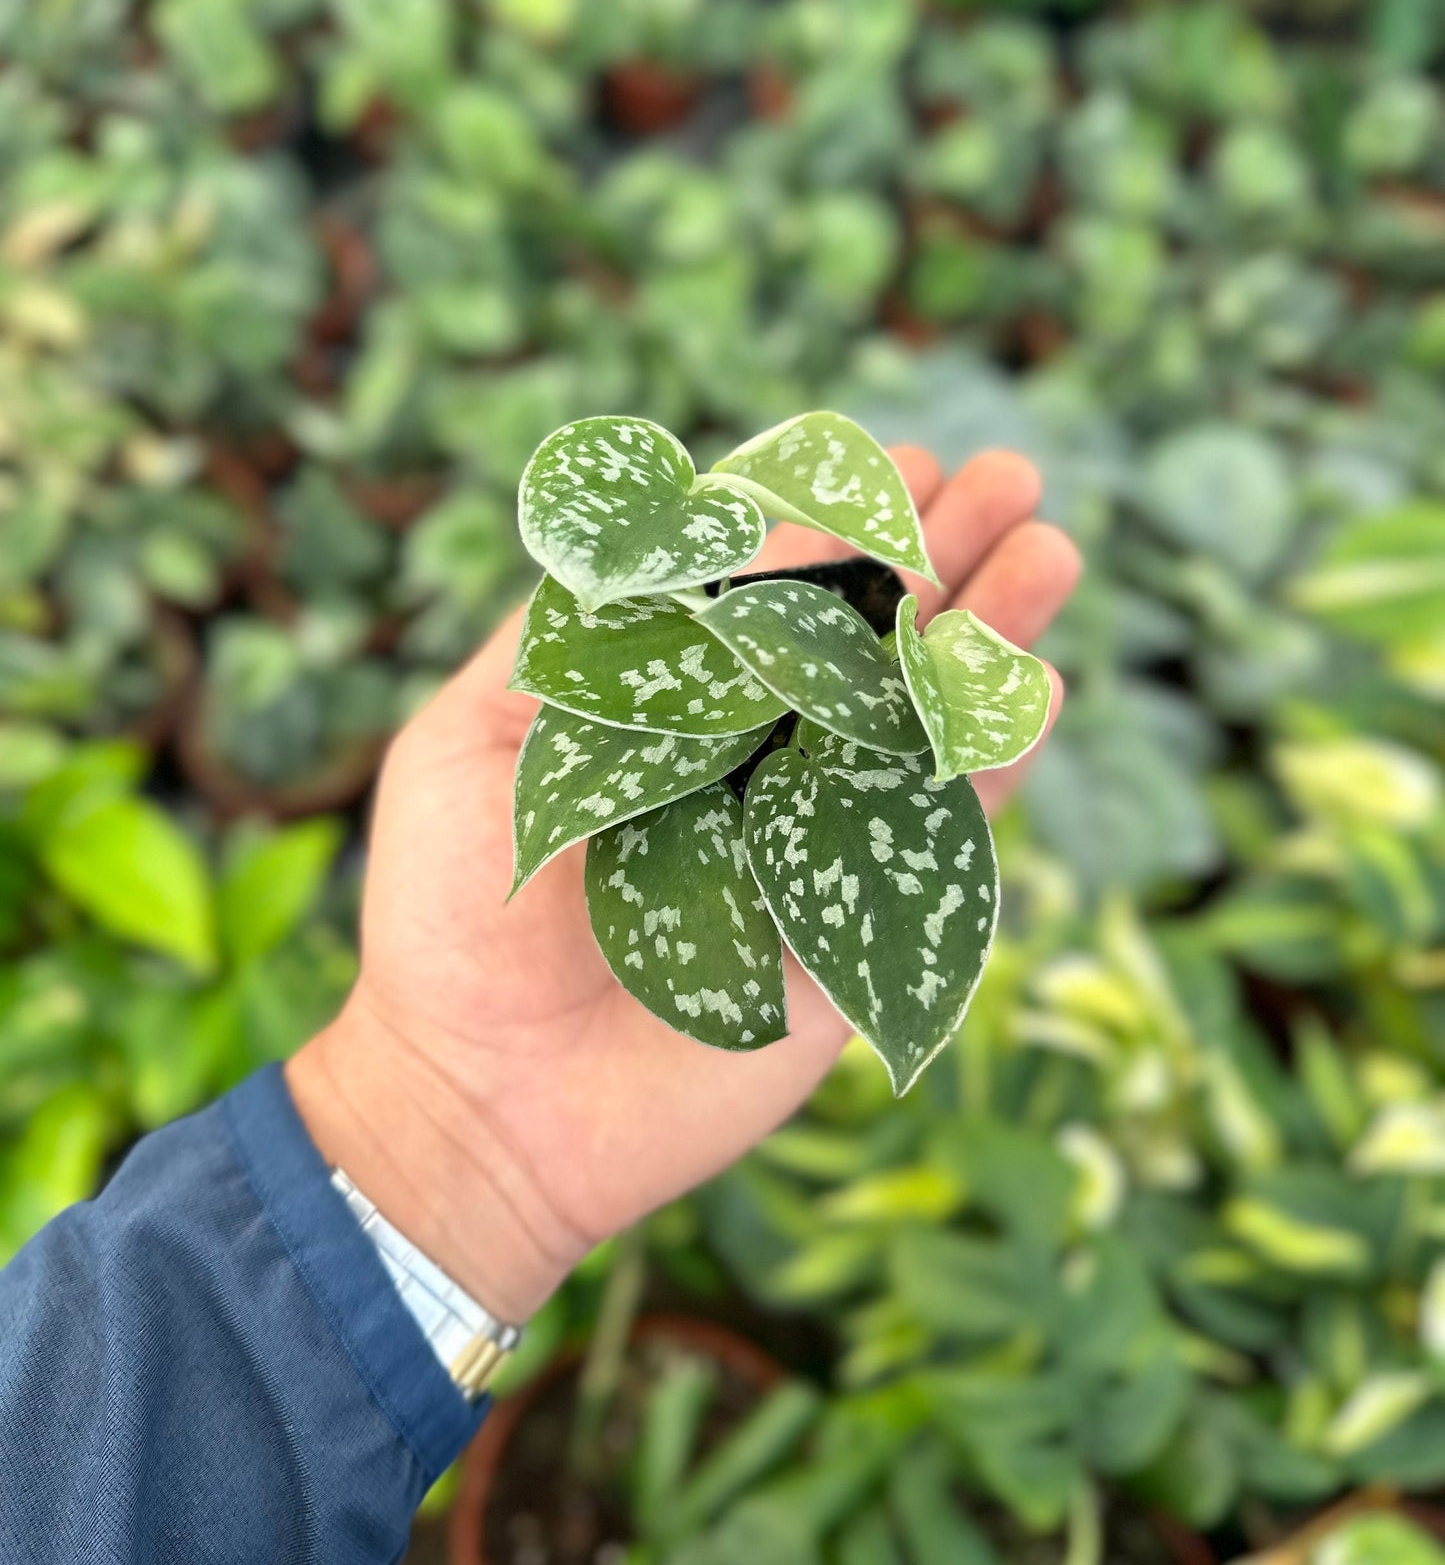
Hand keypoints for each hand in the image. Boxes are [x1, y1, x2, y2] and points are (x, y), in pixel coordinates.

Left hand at [288, 450, 1080, 1320]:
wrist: (477, 1100)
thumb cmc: (452, 914)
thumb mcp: (474, 744)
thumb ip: (573, 640)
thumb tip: (688, 538)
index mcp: (664, 705)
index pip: (768, 590)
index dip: (834, 524)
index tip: (893, 464)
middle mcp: (749, 758)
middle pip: (862, 637)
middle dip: (937, 553)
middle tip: (1010, 477)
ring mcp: (808, 841)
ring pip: (918, 720)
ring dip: (988, 633)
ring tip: (1050, 546)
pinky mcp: (852, 932)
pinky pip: (935, 839)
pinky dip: (989, 762)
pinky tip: (1036, 685)